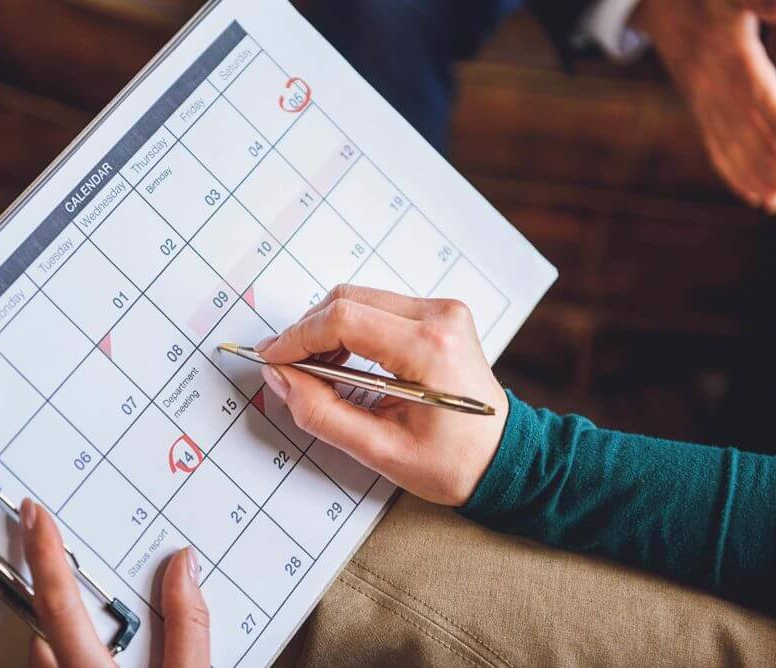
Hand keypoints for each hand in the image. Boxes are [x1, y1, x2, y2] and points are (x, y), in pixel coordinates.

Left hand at [19, 498, 209, 667]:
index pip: (59, 604)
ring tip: (84, 613)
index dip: (45, 555)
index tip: (37, 518)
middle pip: (40, 628)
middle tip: (51, 550)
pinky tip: (95, 652)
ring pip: (44, 656)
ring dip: (59, 632)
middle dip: (50, 592)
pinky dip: (67, 655)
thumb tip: (185, 568)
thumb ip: (187, 627)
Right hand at [256, 284, 508, 505]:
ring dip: (328, 328)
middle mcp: (439, 317)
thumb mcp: (380, 451)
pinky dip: (351, 328)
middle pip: (347, 299)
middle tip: (288, 367)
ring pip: (360, 298)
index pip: (343, 319)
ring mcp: (443, 311)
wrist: (503, 459)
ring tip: (315, 369)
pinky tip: (342, 360)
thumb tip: (280, 378)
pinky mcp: (439, 315)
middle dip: (308, 331)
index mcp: (429, 348)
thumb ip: (322, 412)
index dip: (297, 337)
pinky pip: (379, 307)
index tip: (271, 359)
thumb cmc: (453, 462)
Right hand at [633, 0, 775, 214]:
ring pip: (729, 143)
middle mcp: (708, 80)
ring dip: (755, 176)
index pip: (753, 89)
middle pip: (741, 128)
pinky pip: (717, 144)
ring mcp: (701, 98)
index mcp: (724, 48)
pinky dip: (736, 172)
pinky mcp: (701, 108)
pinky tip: (755, 196)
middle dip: (767, 163)